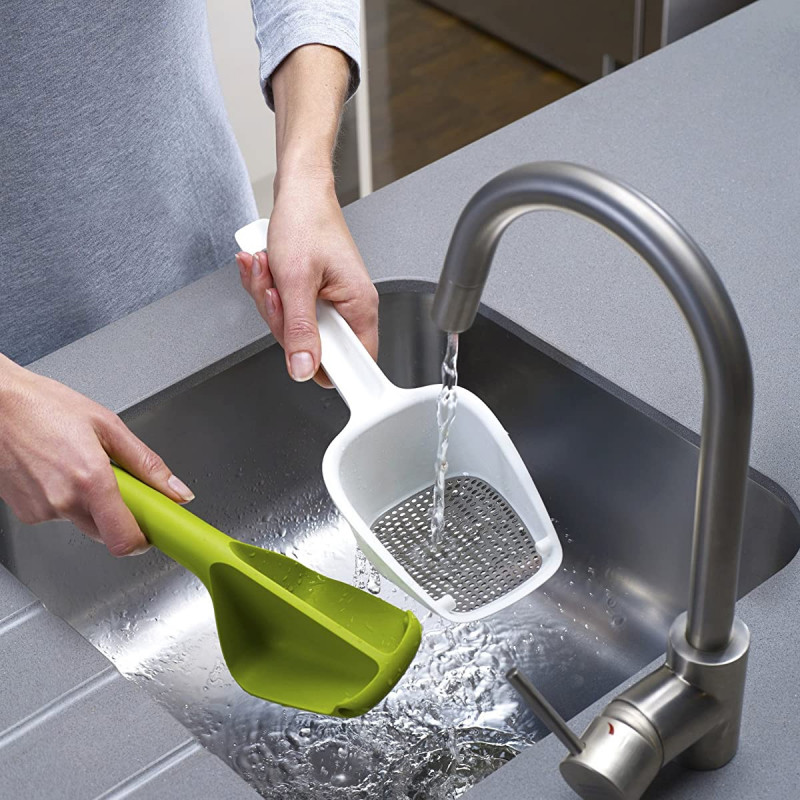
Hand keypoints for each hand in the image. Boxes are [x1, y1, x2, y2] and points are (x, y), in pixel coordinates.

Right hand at [0, 357, 193, 555]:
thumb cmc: (43, 406)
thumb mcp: (108, 425)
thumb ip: (146, 464)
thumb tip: (176, 491)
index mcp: (90, 480)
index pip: (124, 540)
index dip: (143, 540)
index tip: (153, 529)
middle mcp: (63, 502)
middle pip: (107, 534)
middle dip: (120, 515)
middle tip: (119, 484)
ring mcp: (40, 511)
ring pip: (83, 524)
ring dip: (92, 505)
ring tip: (81, 466)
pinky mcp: (24, 513)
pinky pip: (59, 516)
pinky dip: (67, 500)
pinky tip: (59, 471)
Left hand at [236, 171, 377, 386]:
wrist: (299, 191)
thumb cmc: (306, 221)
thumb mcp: (296, 281)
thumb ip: (300, 329)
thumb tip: (303, 368)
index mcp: (359, 308)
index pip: (353, 365)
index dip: (322, 365)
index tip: (300, 357)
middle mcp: (350, 308)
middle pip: (314, 347)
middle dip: (283, 322)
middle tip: (276, 292)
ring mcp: (332, 301)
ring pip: (296, 329)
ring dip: (272, 302)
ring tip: (269, 271)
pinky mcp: (316, 293)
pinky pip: (290, 311)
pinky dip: (272, 292)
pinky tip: (268, 269)